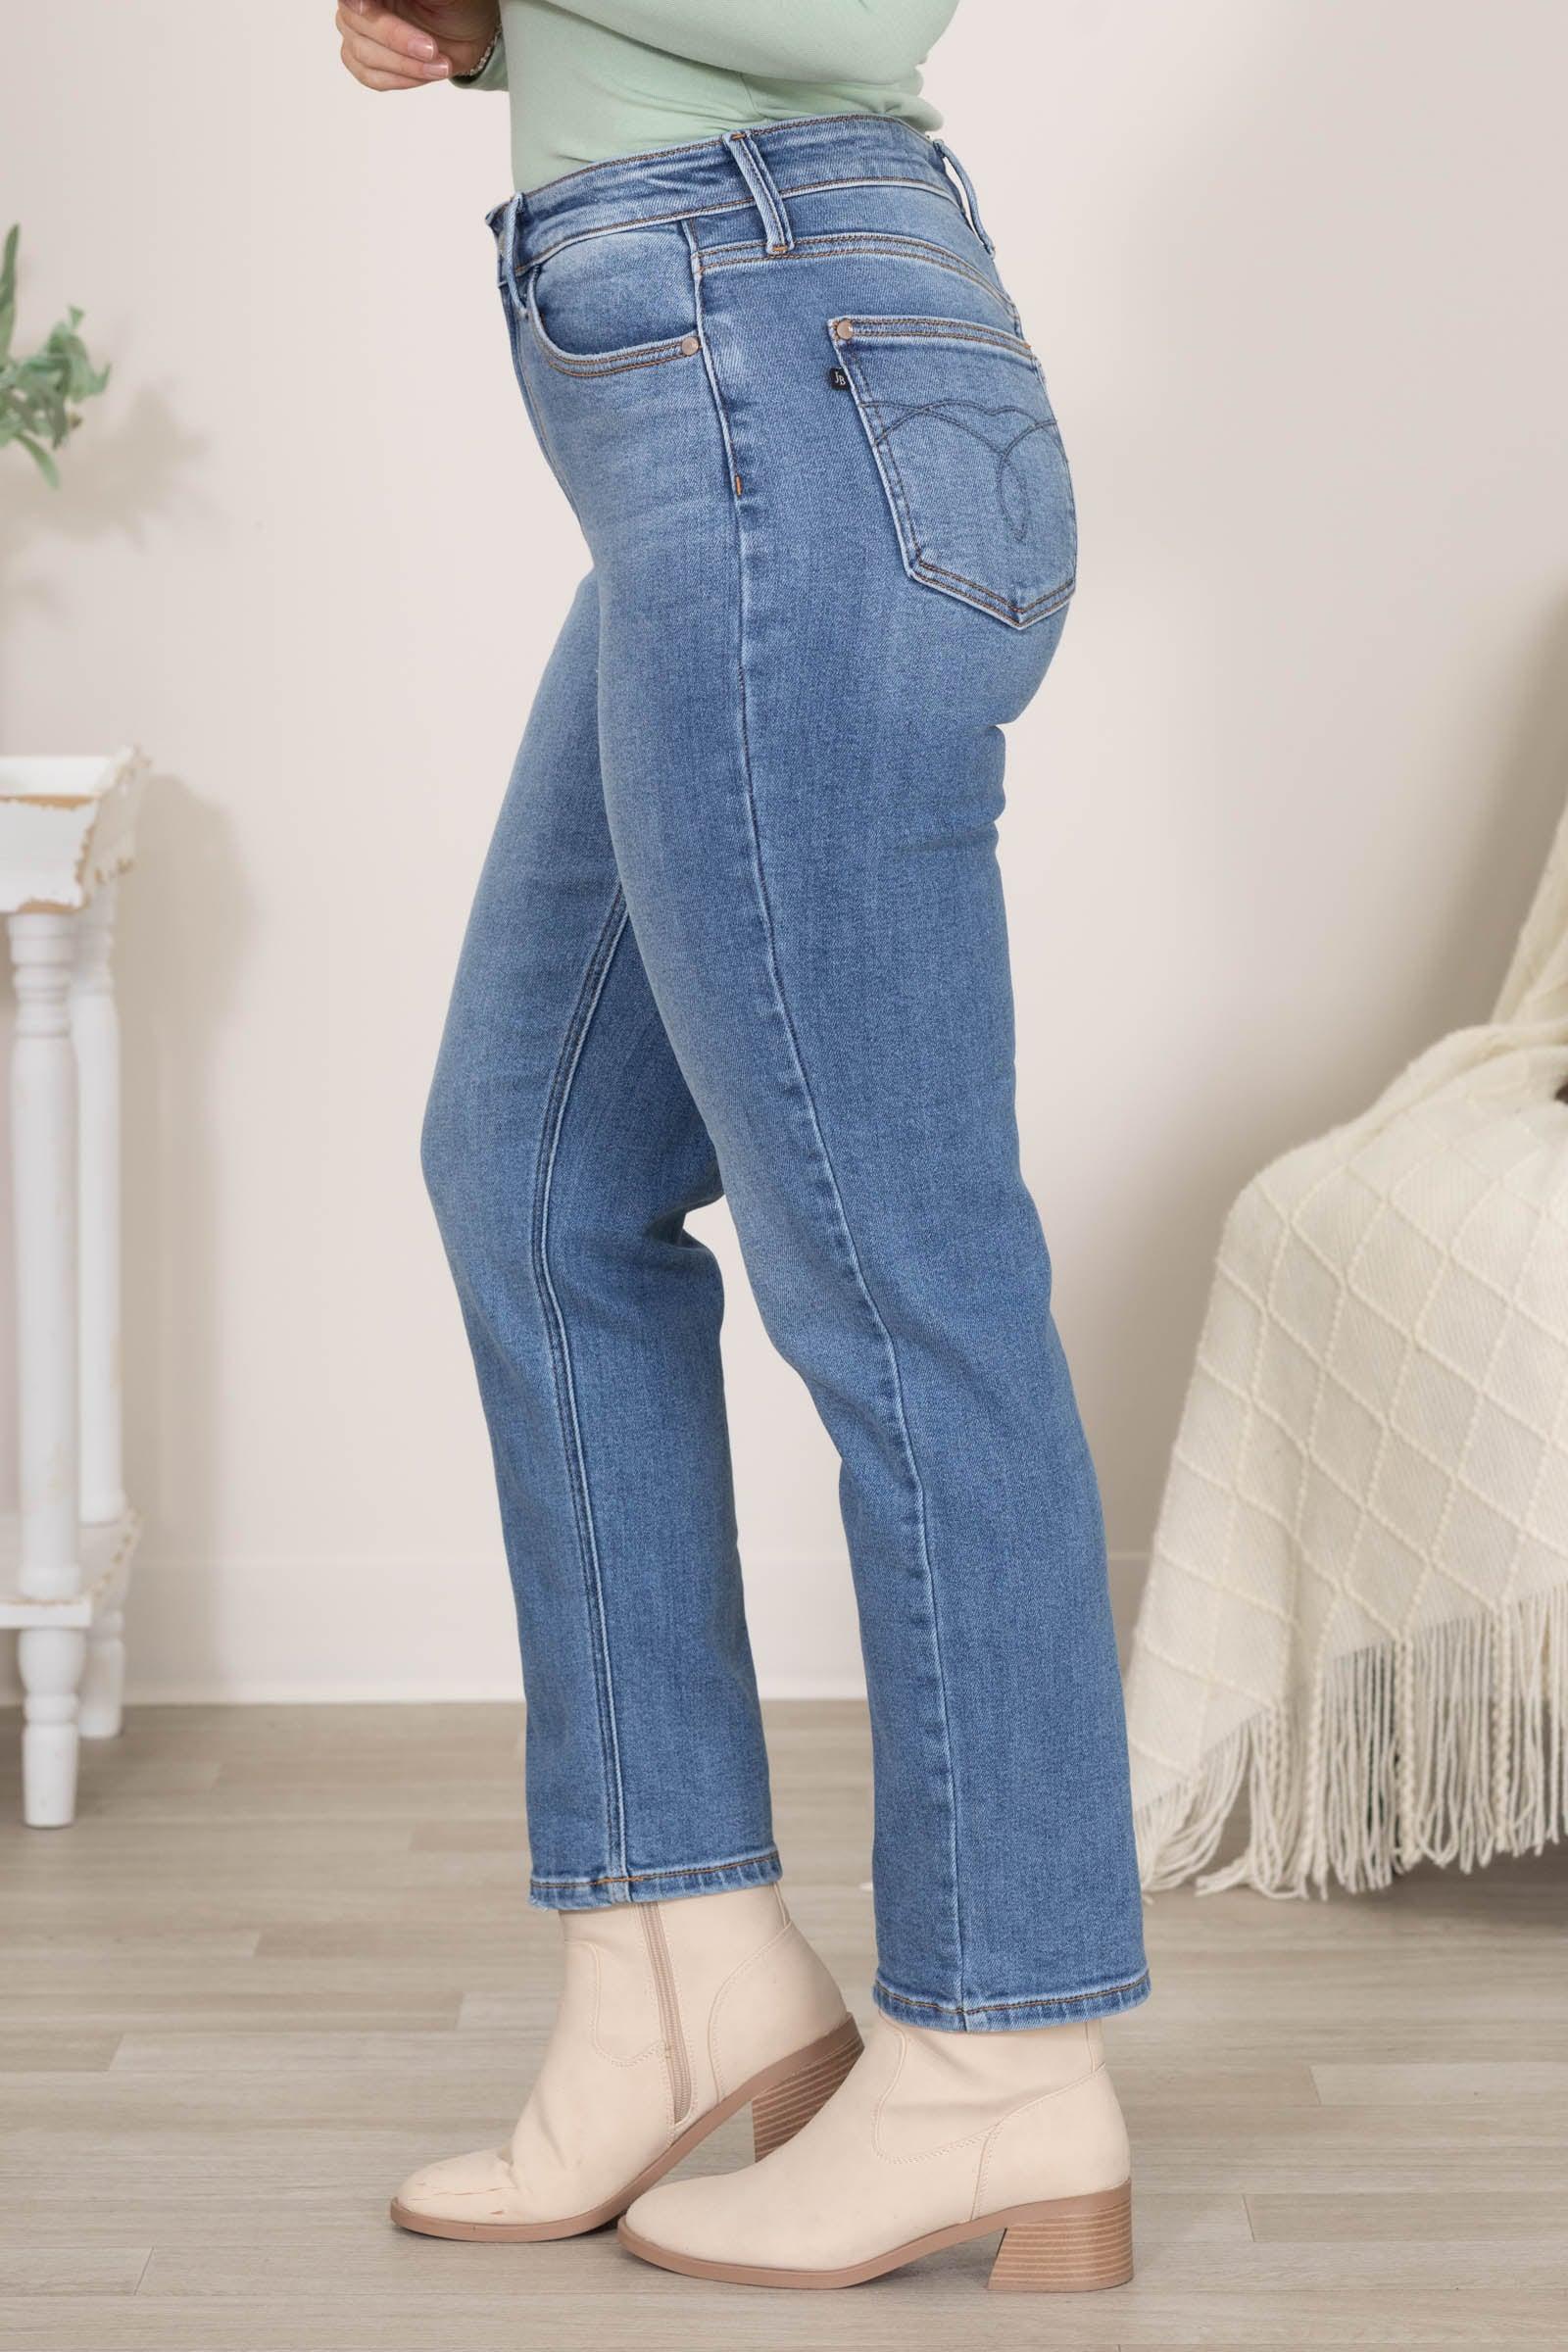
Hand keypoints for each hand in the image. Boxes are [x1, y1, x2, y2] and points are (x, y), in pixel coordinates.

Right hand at [336, 0, 498, 89]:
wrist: (469, 34)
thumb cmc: (457, 6)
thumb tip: (377, 0)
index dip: (357, 3)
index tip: (365, 8)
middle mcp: (362, 4)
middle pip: (357, 23)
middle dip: (397, 40)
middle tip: (432, 49)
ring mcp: (360, 33)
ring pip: (363, 53)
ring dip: (405, 65)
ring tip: (441, 65)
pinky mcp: (367, 62)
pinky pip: (370, 76)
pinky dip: (401, 79)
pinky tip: (425, 73)